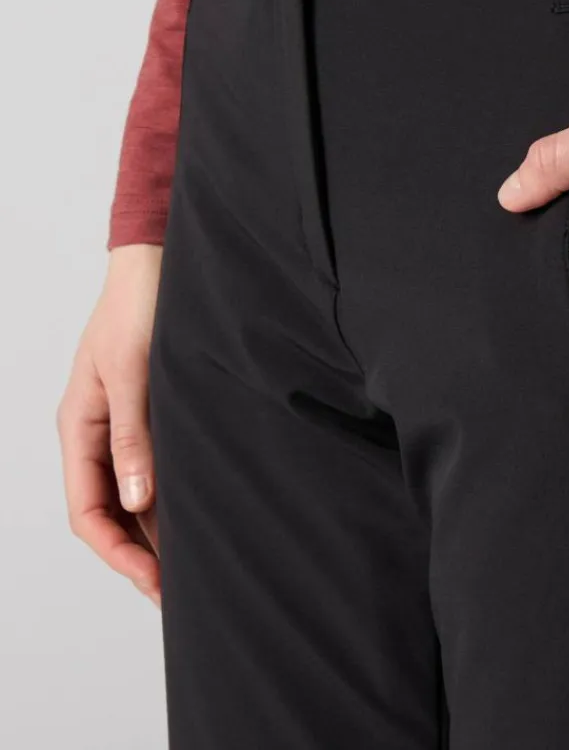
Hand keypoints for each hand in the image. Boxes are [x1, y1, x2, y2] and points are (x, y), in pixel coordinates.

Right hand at [57, 244, 163, 606]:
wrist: (161, 264)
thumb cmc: (141, 308)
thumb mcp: (132, 373)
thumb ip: (133, 435)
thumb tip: (134, 501)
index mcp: (80, 427)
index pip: (87, 509)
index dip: (118, 552)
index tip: (155, 582)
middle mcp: (100, 433)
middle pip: (111, 511)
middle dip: (140, 553)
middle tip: (181, 591)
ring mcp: (128, 425)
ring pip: (135, 494)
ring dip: (159, 529)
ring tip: (195, 565)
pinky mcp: (156, 414)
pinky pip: (158, 468)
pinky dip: (173, 497)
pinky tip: (201, 514)